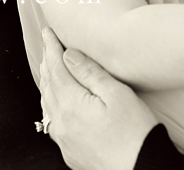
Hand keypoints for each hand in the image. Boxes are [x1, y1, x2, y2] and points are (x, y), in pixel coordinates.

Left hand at [39, 28, 158, 169]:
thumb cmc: (136, 132)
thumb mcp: (117, 94)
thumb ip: (90, 72)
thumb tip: (68, 55)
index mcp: (71, 104)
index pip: (56, 67)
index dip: (51, 47)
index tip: (48, 31)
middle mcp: (61, 121)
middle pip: (48, 84)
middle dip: (47, 62)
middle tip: (48, 44)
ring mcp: (63, 139)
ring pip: (47, 103)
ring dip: (47, 82)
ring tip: (49, 67)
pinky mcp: (70, 151)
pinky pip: (52, 121)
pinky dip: (50, 104)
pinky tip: (55, 101)